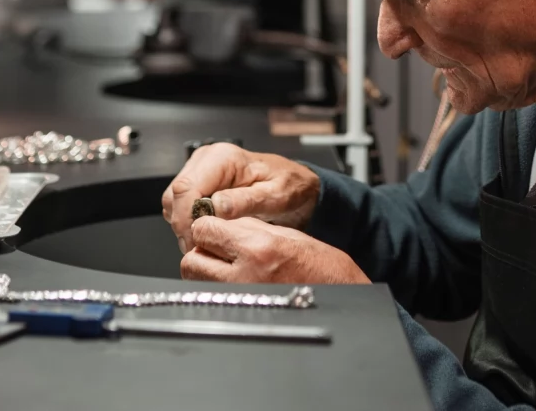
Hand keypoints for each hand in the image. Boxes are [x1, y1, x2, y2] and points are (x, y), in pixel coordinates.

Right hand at [161, 143, 320, 253]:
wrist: (297, 186)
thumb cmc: (290, 187)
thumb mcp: (277, 196)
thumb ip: (247, 201)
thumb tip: (217, 206)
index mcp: (224, 158)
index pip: (187, 188)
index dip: (187, 218)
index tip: (198, 241)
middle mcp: (208, 160)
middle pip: (176, 196)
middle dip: (185, 226)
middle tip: (202, 247)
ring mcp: (201, 171)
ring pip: (174, 202)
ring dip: (185, 226)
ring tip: (207, 242)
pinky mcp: (200, 184)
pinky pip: (181, 206)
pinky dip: (189, 223)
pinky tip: (208, 233)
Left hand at [181, 216, 369, 284]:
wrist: (343, 295)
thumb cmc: (322, 266)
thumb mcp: (285, 234)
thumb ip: (248, 228)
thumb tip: (220, 224)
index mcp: (259, 247)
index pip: (204, 230)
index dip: (207, 225)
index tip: (215, 227)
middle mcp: (246, 274)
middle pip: (192, 258)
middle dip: (201, 250)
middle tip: (218, 248)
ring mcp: (241, 297)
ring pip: (195, 280)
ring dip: (203, 270)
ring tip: (224, 266)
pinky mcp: (241, 311)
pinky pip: (210, 297)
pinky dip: (213, 287)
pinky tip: (231, 281)